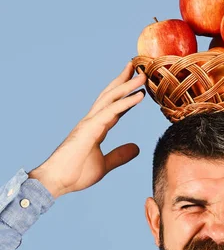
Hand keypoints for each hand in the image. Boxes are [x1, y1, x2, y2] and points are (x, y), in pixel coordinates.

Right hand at [28, 62, 145, 198]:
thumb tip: (136, 148)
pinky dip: (125, 103)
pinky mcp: (89, 129)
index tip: (137, 85)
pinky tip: (139, 96)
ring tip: (142, 75)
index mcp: (95, 128)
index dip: (126, 95)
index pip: (114, 107)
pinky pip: (111, 112)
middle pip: (110, 95)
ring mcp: (89, 123)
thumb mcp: (104, 164)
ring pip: (111, 98)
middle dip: (124, 80)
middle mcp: (92, 121)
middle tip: (139, 67)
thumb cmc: (75, 174)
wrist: (55, 181)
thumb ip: (119, 155)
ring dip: (128, 85)